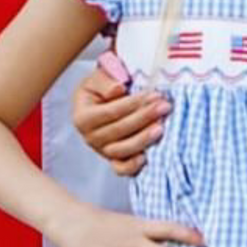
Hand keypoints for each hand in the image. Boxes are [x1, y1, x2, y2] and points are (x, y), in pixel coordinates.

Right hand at [73, 62, 169, 178]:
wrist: (101, 101)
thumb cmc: (101, 88)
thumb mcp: (98, 78)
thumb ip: (105, 81)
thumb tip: (118, 89)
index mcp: (83, 117)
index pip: (112, 111)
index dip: (134, 104)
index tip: (154, 94)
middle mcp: (90, 137)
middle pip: (119, 130)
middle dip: (144, 118)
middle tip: (164, 107)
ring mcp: (102, 151)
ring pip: (122, 150)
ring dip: (143, 139)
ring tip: (161, 127)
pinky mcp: (113, 160)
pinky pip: (122, 169)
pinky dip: (133, 166)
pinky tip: (147, 157)